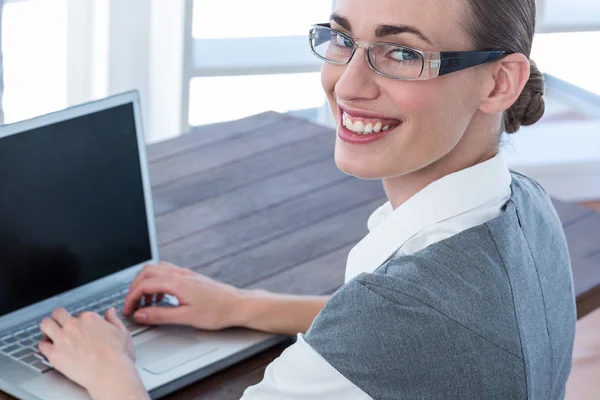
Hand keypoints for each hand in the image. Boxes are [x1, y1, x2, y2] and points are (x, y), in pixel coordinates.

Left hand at [39, 308, 147, 399]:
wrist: (109, 373)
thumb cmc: (118, 356)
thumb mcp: (122, 333)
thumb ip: (114, 320)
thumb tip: (111, 312)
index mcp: (90, 319)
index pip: (80, 314)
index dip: (81, 321)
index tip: (82, 328)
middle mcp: (74, 325)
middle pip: (58, 314)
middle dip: (59, 317)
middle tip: (60, 323)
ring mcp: (62, 339)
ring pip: (45, 324)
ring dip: (47, 327)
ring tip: (49, 332)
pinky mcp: (54, 354)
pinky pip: (41, 345)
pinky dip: (43, 345)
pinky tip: (48, 347)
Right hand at [123, 261, 244, 329]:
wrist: (237, 304)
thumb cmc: (217, 311)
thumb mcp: (186, 318)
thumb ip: (160, 315)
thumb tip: (141, 315)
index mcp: (177, 282)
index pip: (144, 284)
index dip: (131, 298)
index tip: (127, 310)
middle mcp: (180, 274)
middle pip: (146, 272)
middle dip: (135, 288)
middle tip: (132, 305)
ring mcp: (185, 273)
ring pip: (156, 270)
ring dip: (146, 284)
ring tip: (146, 304)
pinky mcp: (190, 277)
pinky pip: (167, 273)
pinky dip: (157, 283)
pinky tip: (161, 298)